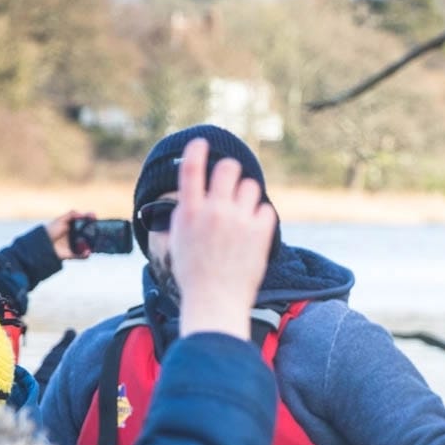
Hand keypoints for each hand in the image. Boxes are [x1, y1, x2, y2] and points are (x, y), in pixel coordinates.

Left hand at [47, 210, 92, 260]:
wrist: (42, 243)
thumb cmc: (50, 230)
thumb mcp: (60, 219)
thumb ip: (71, 214)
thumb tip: (83, 214)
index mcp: (73, 227)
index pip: (85, 223)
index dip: (91, 220)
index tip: (94, 217)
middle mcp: (76, 236)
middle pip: (89, 235)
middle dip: (95, 234)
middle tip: (98, 231)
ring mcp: (74, 246)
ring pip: (87, 246)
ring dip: (92, 246)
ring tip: (94, 243)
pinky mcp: (72, 254)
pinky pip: (81, 256)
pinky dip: (86, 255)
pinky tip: (88, 252)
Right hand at [170, 138, 277, 340]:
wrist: (215, 301)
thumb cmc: (194, 276)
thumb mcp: (178, 241)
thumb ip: (185, 214)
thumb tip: (192, 196)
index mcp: (189, 212)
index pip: (191, 169)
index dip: (196, 151)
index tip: (201, 143)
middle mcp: (214, 210)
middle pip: (228, 168)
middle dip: (230, 171)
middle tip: (231, 182)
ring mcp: (238, 220)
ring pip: (250, 186)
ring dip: (247, 195)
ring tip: (242, 214)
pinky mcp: (259, 232)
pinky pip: (266, 210)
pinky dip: (261, 218)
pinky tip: (254, 232)